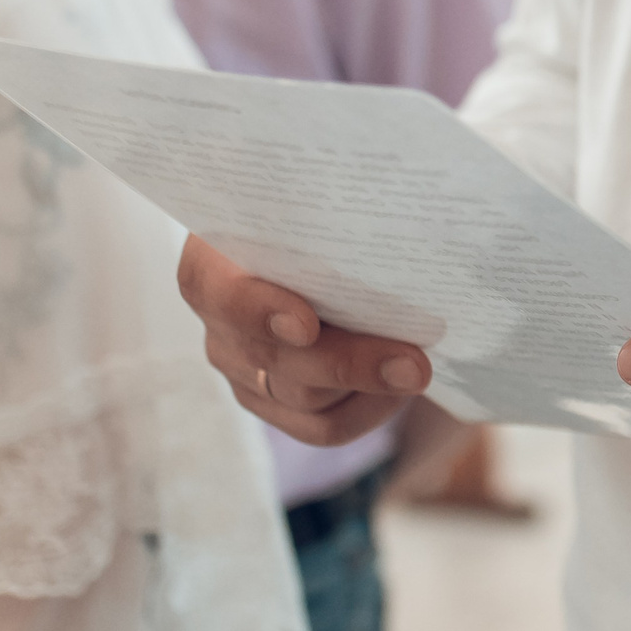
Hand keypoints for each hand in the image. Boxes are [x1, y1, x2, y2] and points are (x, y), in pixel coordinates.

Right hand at [176, 235, 430, 445]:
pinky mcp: (270, 401)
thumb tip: (395, 215)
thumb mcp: (322, 203)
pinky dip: (368, 411)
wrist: (331, 246)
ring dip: (367, 386)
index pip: (217, 292)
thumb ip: (335, 215)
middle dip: (349, 363)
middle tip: (414, 364)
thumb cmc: (326, 215)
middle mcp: (218, 317)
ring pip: (302, 398)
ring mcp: (239, 365)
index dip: (257, 311)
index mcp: (214, 258)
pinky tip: (397, 390)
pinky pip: (322, 427)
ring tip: (416, 366)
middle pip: (273, 358)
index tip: (306, 324)